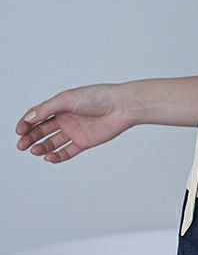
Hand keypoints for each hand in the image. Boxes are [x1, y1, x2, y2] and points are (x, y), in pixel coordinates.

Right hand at [15, 82, 133, 162]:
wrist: (121, 107)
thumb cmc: (97, 97)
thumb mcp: (68, 99)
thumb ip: (47, 109)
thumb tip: (29, 117)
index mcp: (61, 105)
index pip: (38, 115)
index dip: (27, 123)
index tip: (19, 131)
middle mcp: (67, 118)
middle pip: (42, 130)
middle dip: (30, 137)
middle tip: (22, 144)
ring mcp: (75, 130)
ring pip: (52, 142)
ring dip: (41, 147)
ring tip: (35, 150)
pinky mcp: (84, 142)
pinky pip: (66, 152)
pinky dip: (56, 156)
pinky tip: (49, 156)